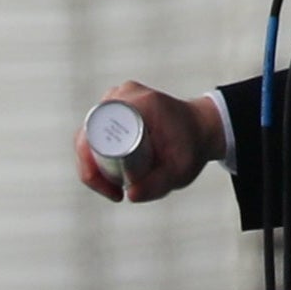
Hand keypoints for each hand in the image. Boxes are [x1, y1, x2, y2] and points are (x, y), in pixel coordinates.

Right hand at [79, 83, 222, 203]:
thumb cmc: (191, 147)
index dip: (91, 169)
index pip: (95, 137)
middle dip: (93, 169)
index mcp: (140, 104)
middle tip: (116, 191)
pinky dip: (97, 152)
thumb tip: (129, 195)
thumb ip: (158, 185)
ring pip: (89, 136)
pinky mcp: (112, 102)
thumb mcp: (180, 170)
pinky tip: (113, 167)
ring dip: (95, 161)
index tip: (113, 192)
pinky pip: (93, 131)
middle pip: (88, 137)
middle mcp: (123, 95)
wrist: (201, 127)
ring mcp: (116, 96)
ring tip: (118, 180)